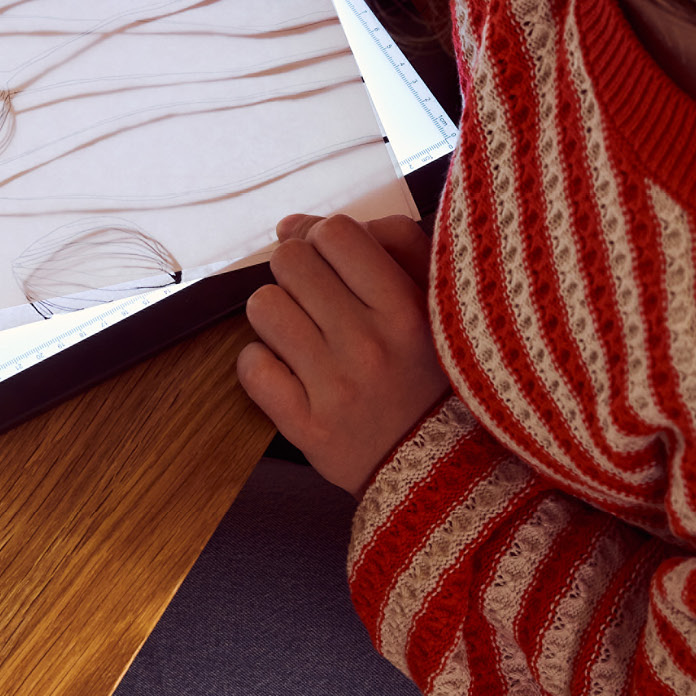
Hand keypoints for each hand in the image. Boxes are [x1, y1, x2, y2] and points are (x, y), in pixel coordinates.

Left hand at [238, 210, 449, 492]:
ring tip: (301, 336)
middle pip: (290, 262)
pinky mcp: (307, 428)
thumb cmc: (432, 372)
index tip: (332, 264)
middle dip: (296, 274)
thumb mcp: (434, 301)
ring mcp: (336, 388)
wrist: (443, 471)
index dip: (323, 239)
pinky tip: (290, 373)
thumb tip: (292, 224)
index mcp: (407, 308)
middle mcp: (370, 345)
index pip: (336, 232)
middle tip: (315, 302)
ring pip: (263, 307)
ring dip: (275, 316)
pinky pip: (251, 366)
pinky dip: (262, 365)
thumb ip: (383, 244)